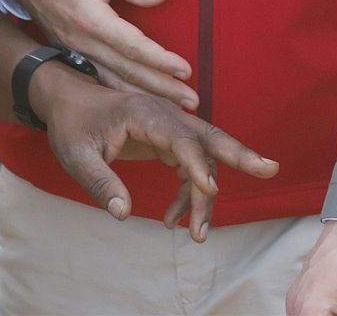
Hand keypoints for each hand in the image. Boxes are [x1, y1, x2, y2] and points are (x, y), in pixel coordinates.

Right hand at [0, 0, 195, 105]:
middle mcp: (82, 43)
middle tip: (192, 102)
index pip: (132, 46)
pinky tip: (140, 105)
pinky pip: (99, 81)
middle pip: (127, 72)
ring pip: (113, 83)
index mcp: (91, 19)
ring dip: (145, 98)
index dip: (160, 60)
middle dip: (161, 89)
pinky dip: (122, 96)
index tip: (186, 71)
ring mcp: (74, 53)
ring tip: (175, 110)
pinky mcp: (70, 57)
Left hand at [36, 67, 277, 242]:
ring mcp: (168, 126)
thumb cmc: (72, 126)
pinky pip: (187, 165)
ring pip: (202, 157)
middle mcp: (164, 116)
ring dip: (204, 194)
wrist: (67, 101)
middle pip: (209, 136)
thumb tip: (123, 213)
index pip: (179, 139)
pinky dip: (188, 192)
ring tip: (198, 234)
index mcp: (144, 114)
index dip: (196, 165)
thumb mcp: (76, 156)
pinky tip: (172, 219)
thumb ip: (101, 183)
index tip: (210, 191)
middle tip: (270, 169)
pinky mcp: (165, 138)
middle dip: (240, 155)